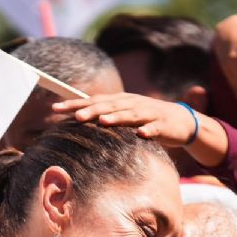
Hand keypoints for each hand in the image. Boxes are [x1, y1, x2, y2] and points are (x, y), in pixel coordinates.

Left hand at [52, 93, 202, 146]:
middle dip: (92, 110)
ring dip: (117, 117)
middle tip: (75, 116)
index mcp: (120, 101)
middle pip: (109, 106)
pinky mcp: (162, 125)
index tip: (55, 108)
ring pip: (130, 115)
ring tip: (103, 121)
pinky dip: (147, 131)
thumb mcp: (124, 114)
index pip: (93, 101)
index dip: (74, 104)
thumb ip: (104, 113)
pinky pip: (154, 128)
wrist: (180, 121)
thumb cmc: (146, 119)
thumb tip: (77, 116)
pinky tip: (140, 135)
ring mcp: (147, 113)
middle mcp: (131, 103)